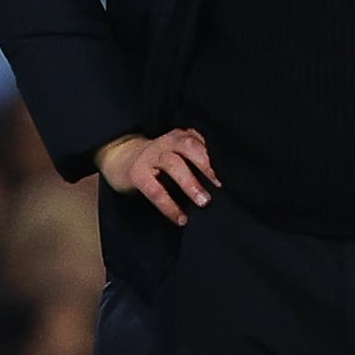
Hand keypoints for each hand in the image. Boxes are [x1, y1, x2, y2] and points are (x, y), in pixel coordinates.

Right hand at [96, 128, 218, 224]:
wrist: (121, 158)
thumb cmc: (161, 160)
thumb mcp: (180, 153)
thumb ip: (199, 158)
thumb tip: (228, 179)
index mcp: (182, 136)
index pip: (203, 141)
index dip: (218, 155)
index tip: (233, 171)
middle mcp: (167, 142)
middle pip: (189, 147)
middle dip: (207, 164)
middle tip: (221, 184)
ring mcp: (151, 156)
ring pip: (173, 165)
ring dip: (190, 183)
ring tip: (204, 201)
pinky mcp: (137, 174)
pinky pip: (155, 190)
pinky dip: (169, 206)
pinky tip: (181, 218)